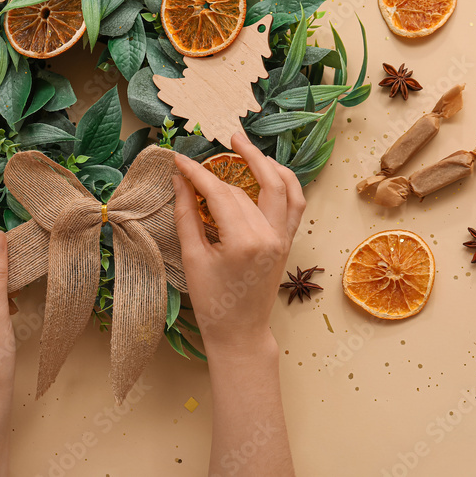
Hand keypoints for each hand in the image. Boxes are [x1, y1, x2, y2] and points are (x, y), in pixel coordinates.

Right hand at [172, 132, 305, 354]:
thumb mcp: (193, 258)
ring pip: (280, 187)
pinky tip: (270, 168)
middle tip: (206, 149)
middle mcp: (269, 235)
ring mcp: (283, 237)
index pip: (218, 194)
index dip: (197, 173)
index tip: (179, 159)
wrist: (240, 332)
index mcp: (243, 242)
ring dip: (264, 162)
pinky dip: (286, 182)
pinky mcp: (288, 241)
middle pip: (243, 190)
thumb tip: (179, 180)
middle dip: (221, 168)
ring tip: (243, 144)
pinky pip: (296, 203)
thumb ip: (186, 215)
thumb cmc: (213, 302)